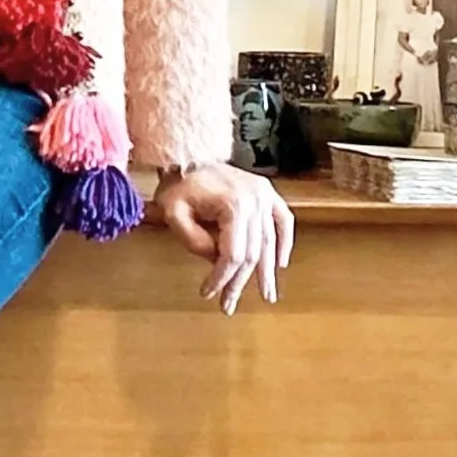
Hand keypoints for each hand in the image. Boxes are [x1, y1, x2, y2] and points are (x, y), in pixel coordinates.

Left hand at [154, 161, 294, 311]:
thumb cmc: (178, 182)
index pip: (232, 255)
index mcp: (233, 206)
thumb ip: (192, 241)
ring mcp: (264, 195)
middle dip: (239, 282)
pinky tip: (280, 263)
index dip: (221, 278)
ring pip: (268, 242)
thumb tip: (216, 260)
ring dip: (265, 272)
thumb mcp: (172, 213)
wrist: (187, 151)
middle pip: (251, 253)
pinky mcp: (266, 192)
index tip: (207, 293)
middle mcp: (255, 201)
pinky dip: (284, 242)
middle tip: (229, 305)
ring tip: (267, 295)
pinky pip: (283, 220)